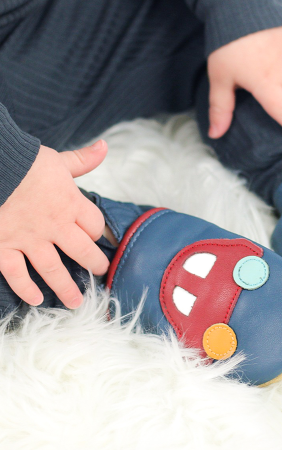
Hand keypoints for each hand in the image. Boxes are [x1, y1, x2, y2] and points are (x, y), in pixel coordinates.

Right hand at [0, 140, 109, 308]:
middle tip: (100, 272)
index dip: (99, 232)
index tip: (100, 238)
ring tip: (76, 302)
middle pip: (83, 251)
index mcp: (71, 204)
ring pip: (54, 269)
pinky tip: (36, 299)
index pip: (94, 226)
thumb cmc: (22, 160)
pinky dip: (26, 288)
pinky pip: (16, 273)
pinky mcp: (3, 246)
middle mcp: (55, 226)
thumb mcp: (57, 159)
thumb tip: (104, 147)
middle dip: (94, 263)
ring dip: (66, 288)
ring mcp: (29, 239)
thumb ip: (82, 160)